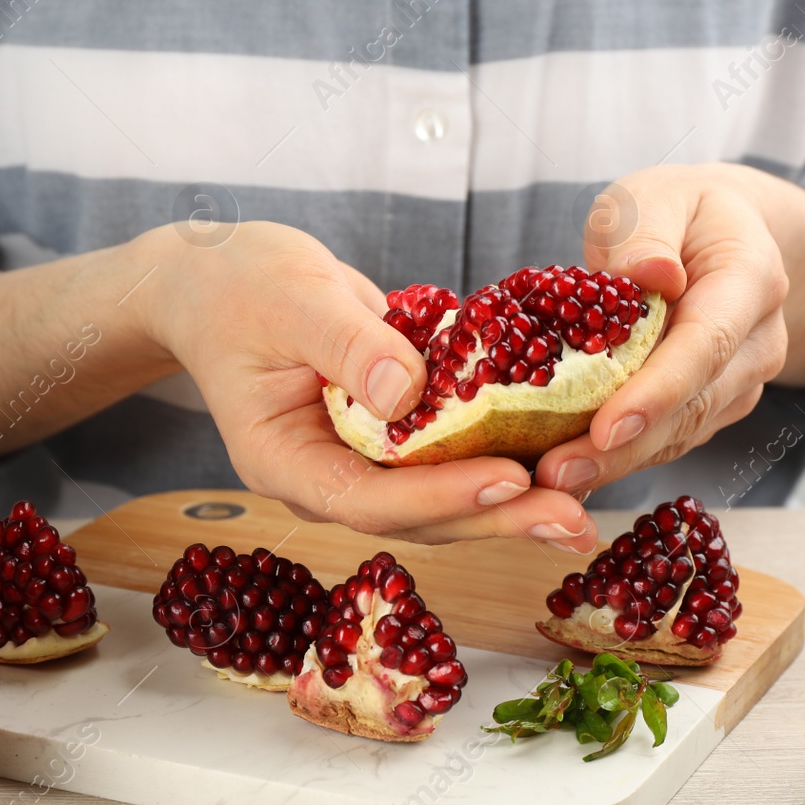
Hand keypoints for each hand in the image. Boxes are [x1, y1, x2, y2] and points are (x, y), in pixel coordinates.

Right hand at [142, 221, 597, 550]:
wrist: (220, 284)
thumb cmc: (242, 285)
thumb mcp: (292, 299)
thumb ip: (348, 344)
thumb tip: (408, 392)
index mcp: (285, 460)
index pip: (368, 497)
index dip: (440, 496)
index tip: (508, 479)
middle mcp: (326, 478)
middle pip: (418, 515)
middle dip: (497, 517)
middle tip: (575, 520)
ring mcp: (359, 465)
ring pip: (441, 499)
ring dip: (513, 504)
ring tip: (584, 507)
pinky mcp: (392, 442)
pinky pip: (451, 461)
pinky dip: (503, 459)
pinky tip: (562, 462)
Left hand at [534, 163, 793, 496]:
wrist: (720, 234)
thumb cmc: (677, 213)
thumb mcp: (653, 197)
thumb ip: (645, 232)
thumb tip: (650, 274)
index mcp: (751, 279)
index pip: (705, 345)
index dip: (656, 392)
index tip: (606, 426)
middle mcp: (758, 341)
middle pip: (691, 407)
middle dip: (623, 448)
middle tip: (555, 475)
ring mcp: (741, 382)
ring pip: (679, 435)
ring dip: (615, 464)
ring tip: (550, 481)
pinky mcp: (714, 407)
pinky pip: (667, 439)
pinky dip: (618, 458)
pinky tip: (569, 472)